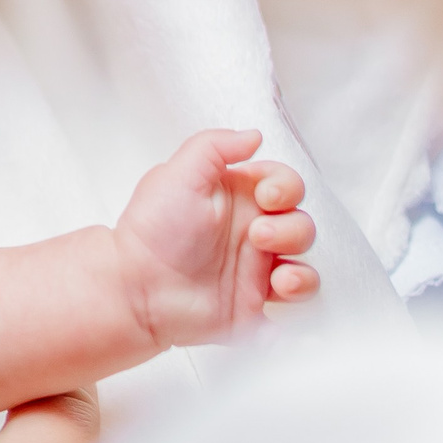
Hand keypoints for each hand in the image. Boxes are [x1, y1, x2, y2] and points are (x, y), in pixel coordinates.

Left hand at [115, 128, 318, 348]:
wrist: (137, 287)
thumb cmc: (152, 229)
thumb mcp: (177, 174)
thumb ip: (214, 146)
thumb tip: (254, 135)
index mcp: (238, 198)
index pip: (285, 185)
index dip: (286, 187)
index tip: (266, 197)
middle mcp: (252, 232)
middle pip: (301, 224)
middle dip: (292, 229)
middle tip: (257, 237)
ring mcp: (255, 271)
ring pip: (305, 265)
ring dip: (302, 271)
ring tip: (278, 280)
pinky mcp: (255, 305)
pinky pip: (295, 307)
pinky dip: (297, 304)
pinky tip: (277, 298)